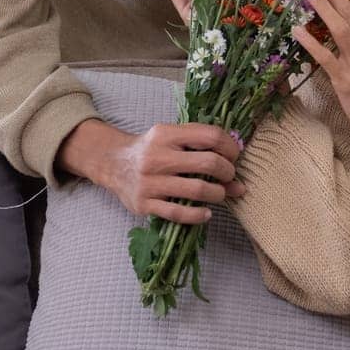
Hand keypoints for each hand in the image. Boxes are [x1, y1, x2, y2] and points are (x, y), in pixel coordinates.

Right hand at [66, 119, 246, 224]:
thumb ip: (200, 144)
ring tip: (219, 194)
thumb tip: (236, 164)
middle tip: (229, 176)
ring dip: (218, 194)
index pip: (210, 136)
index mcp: (165, 134)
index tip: (234, 156)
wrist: (113, 164)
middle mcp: (157, 157)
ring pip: (198, 190)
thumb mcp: (170, 136)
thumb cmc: (150, 149)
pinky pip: (179, 214)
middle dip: (228, 172)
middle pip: (208, 163)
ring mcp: (150, 182)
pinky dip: (199, 215)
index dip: (230, 147)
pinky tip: (206, 212)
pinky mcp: (144, 204)